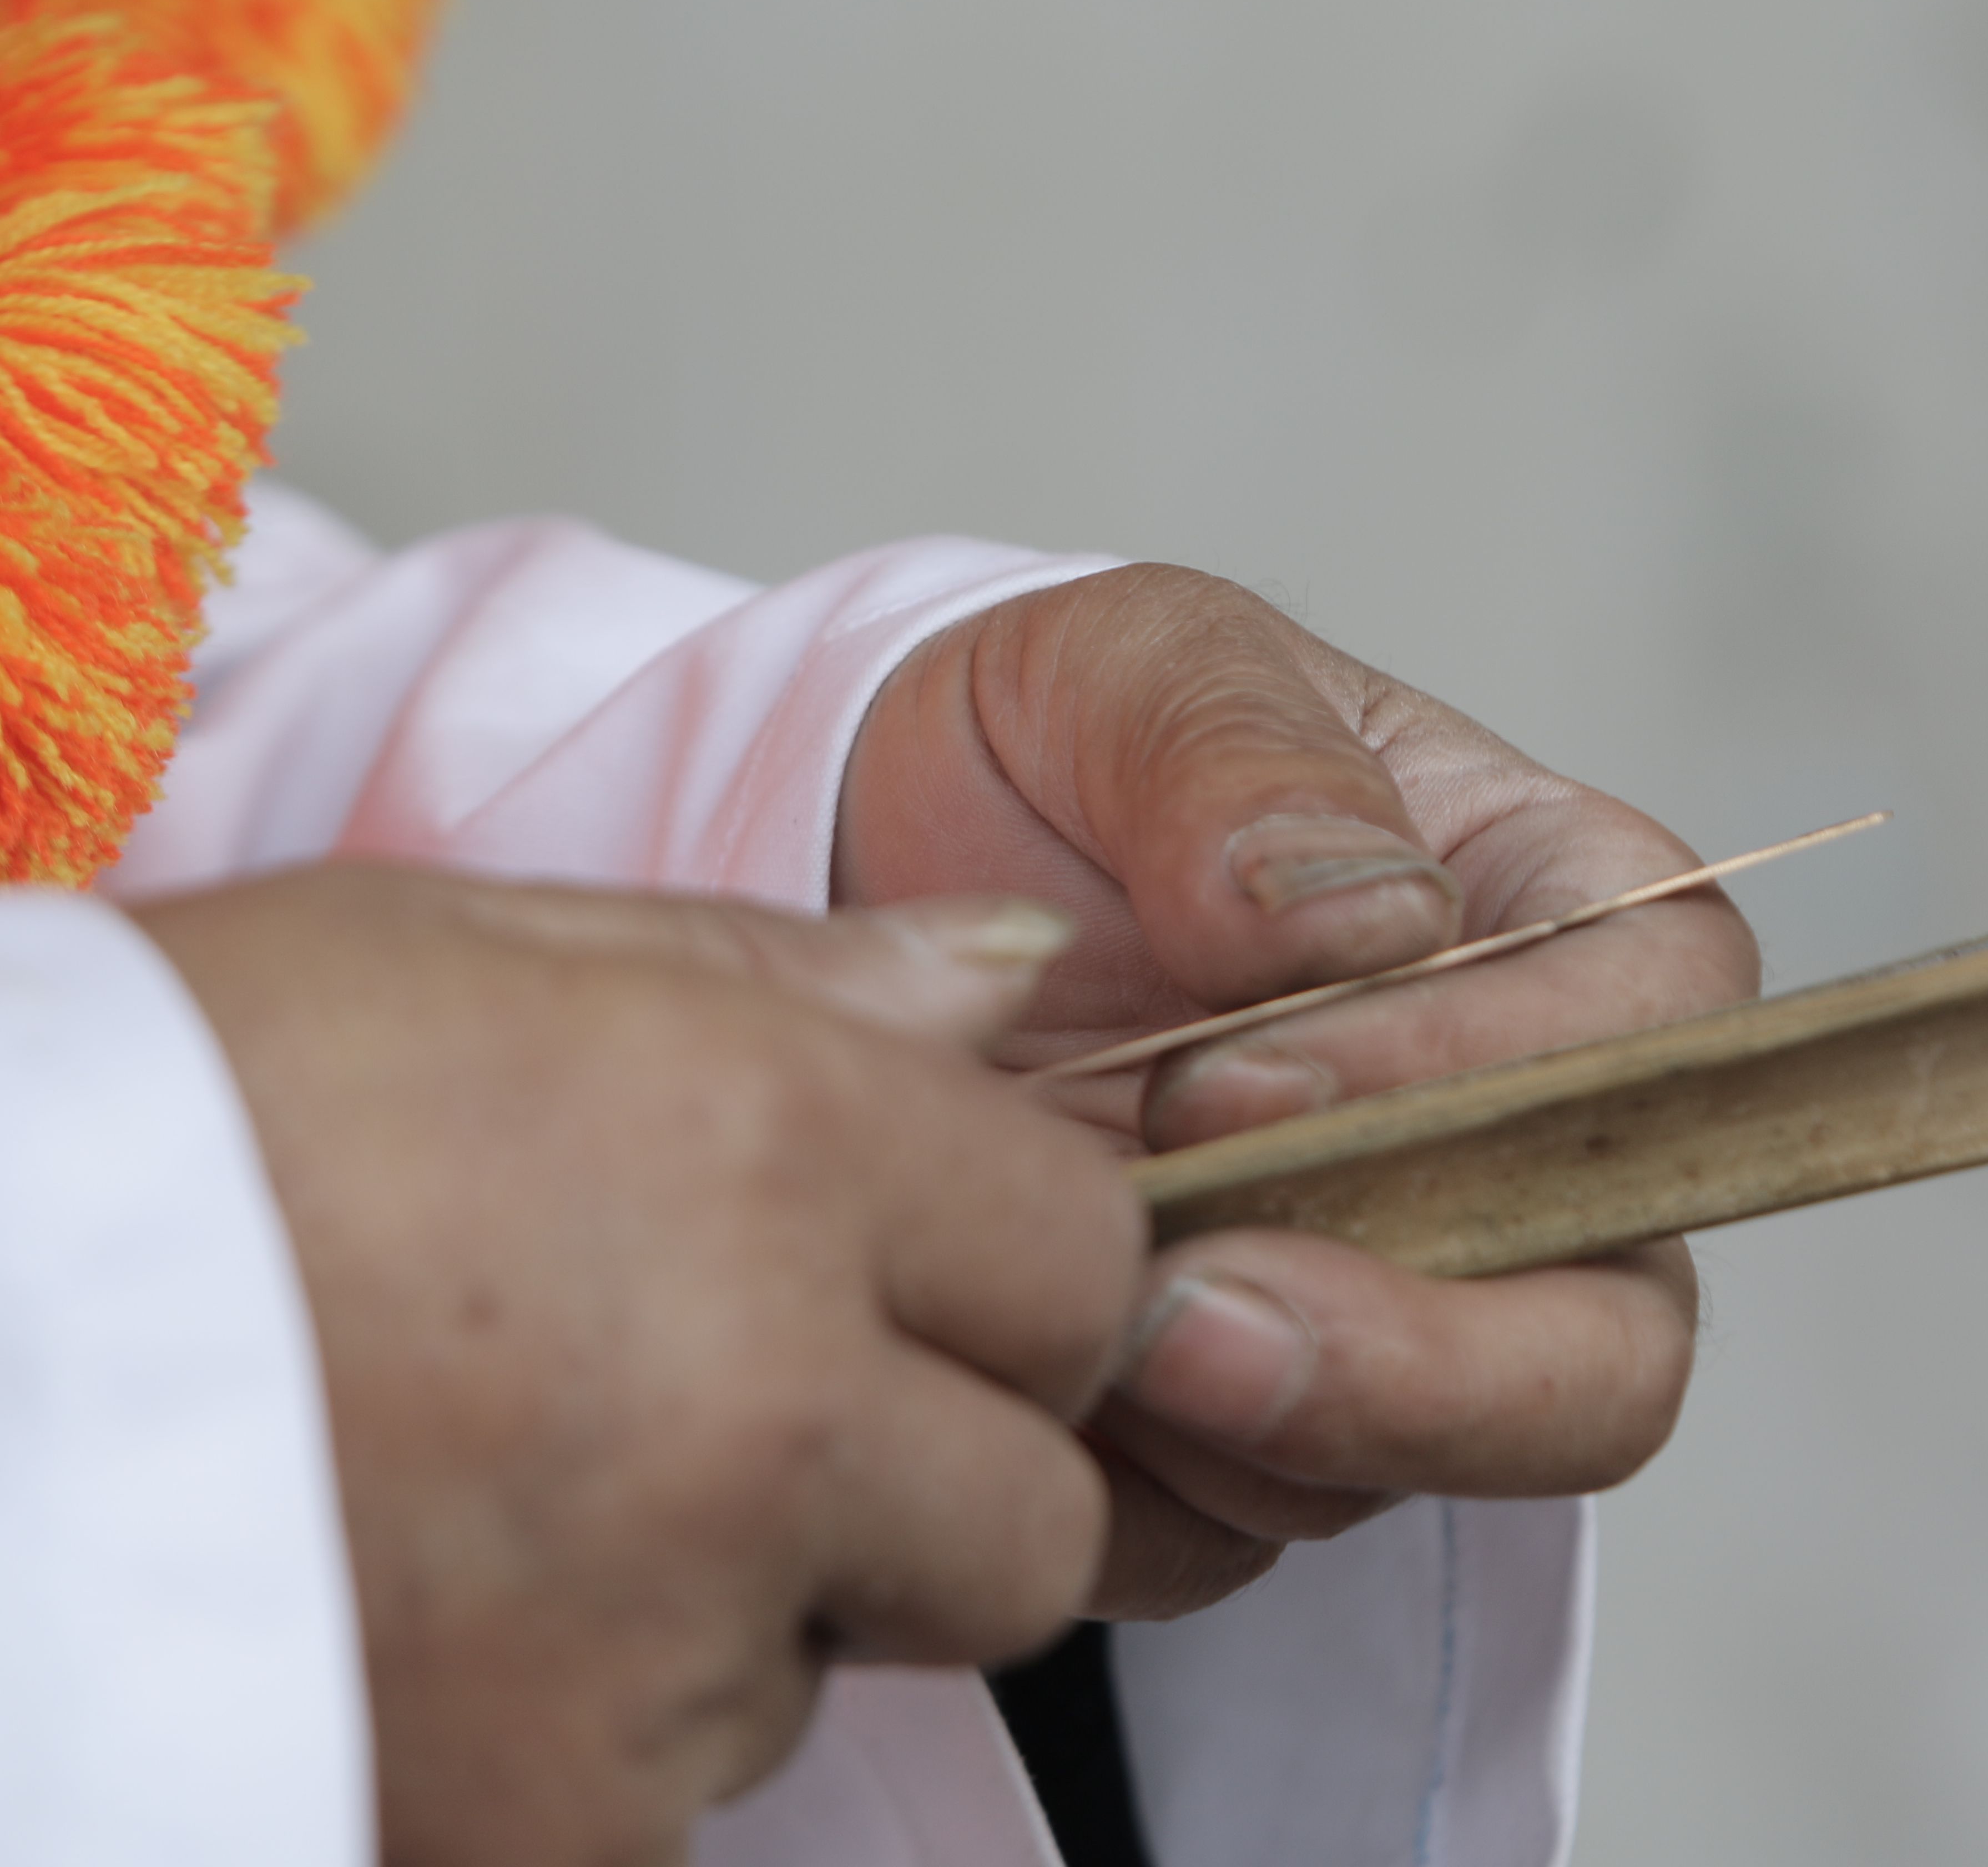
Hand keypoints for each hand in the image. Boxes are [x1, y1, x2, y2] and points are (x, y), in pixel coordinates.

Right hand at [130, 867, 1142, 1865]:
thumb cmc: (158, 1130)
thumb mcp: (459, 950)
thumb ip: (784, 974)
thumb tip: (1017, 976)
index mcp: (764, 1155)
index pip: (1087, 1263)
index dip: (1017, 1277)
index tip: (922, 1279)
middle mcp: (762, 1411)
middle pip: (1039, 1514)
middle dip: (943, 1479)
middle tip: (748, 1419)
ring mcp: (665, 1647)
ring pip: (853, 1656)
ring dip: (754, 1600)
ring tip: (522, 1497)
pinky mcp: (560, 1829)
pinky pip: (693, 1790)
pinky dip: (611, 1728)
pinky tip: (453, 1613)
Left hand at [835, 565, 1757, 1616]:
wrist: (883, 869)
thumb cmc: (1061, 751)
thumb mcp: (1136, 666)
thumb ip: (1241, 757)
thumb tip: (1362, 919)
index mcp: (1574, 924)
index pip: (1641, 1049)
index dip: (1466, 1090)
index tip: (1222, 1080)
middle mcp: (1531, 1148)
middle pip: (1609, 1344)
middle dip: (1417, 1371)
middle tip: (1182, 1326)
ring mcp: (1413, 1305)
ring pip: (1424, 1465)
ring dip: (1239, 1431)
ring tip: (1051, 1325)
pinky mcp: (1272, 1426)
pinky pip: (1243, 1536)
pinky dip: (1127, 1490)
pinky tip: (1011, 1375)